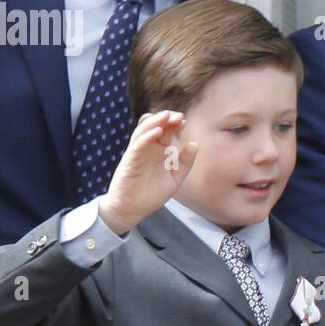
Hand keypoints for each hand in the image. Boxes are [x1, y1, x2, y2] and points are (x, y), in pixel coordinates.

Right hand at [97, 111, 197, 234]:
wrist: (132, 210)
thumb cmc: (152, 194)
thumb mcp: (175, 179)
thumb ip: (185, 163)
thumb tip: (195, 143)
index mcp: (160, 151)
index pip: (167, 132)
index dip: (175, 124)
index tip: (184, 120)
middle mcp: (149, 149)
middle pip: (156, 127)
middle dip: (167, 119)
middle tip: (178, 116)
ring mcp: (138, 153)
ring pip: (145, 131)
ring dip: (155, 122)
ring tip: (166, 116)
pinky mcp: (130, 160)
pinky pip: (137, 145)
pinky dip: (146, 137)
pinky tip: (157, 132)